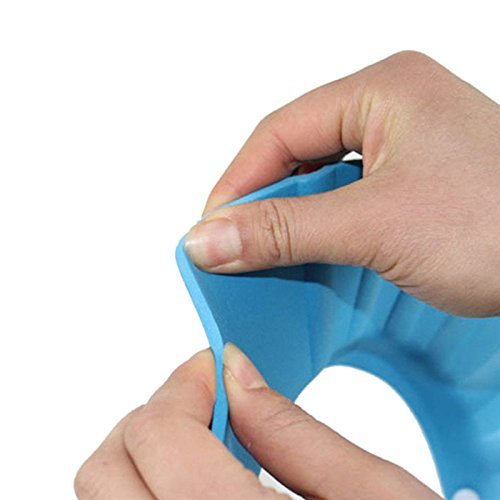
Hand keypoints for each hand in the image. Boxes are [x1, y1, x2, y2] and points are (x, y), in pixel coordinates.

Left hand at [75, 345, 439, 498]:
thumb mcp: (378, 493)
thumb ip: (296, 432)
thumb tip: (236, 372)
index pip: (160, 438)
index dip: (183, 384)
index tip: (213, 369)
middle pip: (107, 471)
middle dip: (156, 416)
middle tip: (207, 402)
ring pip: (105, 498)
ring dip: (147, 451)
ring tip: (205, 442)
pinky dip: (148, 486)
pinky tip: (198, 482)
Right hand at [184, 51, 499, 316]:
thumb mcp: (374, 226)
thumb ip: (284, 230)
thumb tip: (208, 239)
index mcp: (382, 89)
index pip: (278, 132)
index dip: (236, 183)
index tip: (209, 231)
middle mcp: (389, 110)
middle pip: (294, 154)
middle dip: (260, 204)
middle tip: (229, 249)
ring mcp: (401, 147)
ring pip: (317, 182)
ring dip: (288, 221)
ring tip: (261, 258)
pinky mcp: (409, 184)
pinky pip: (343, 202)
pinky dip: (319, 232)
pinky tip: (306, 257)